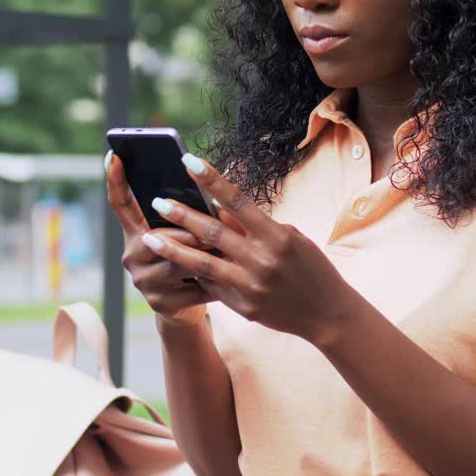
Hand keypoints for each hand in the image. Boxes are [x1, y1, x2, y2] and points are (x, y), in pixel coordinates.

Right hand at [104, 151, 224, 326]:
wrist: (187, 309)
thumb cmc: (192, 261)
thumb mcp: (186, 237)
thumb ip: (189, 219)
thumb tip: (212, 200)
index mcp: (136, 233)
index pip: (121, 204)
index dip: (116, 180)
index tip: (114, 154)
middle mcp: (133, 256)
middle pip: (159, 236)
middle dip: (190, 232)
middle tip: (212, 231)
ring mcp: (143, 282)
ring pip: (177, 262)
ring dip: (205, 257)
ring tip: (228, 253)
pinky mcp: (160, 303)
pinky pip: (191, 288)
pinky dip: (214, 283)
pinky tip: (230, 282)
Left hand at [139, 154, 359, 346]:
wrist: (327, 313)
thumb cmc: (310, 268)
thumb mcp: (290, 239)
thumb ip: (255, 227)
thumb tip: (220, 211)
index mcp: (276, 236)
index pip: (237, 201)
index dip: (211, 179)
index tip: (188, 162)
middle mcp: (261, 259)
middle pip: (212, 231)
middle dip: (181, 214)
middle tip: (157, 201)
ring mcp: (250, 285)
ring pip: (201, 263)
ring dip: (172, 248)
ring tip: (148, 237)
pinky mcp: (242, 306)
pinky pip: (211, 286)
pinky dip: (193, 273)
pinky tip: (173, 263)